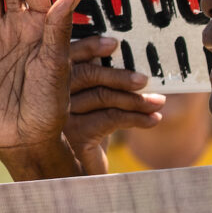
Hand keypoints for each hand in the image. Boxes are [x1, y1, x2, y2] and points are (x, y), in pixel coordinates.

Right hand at [62, 34, 163, 174]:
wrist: (88, 167)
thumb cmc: (95, 126)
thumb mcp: (98, 99)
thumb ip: (104, 77)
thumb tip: (133, 61)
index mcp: (56, 79)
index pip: (70, 56)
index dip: (90, 46)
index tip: (115, 45)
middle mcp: (53, 95)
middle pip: (87, 75)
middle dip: (119, 76)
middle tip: (145, 80)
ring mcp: (62, 116)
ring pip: (102, 96)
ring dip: (135, 99)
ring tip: (158, 102)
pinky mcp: (76, 135)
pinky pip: (110, 119)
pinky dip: (137, 118)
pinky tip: (153, 119)